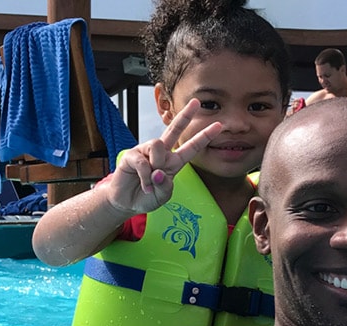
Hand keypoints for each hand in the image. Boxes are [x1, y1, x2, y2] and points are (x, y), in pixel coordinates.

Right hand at [106, 99, 221, 214]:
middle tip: (196, 102)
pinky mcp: (131, 155)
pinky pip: (142, 161)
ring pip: (157, 145)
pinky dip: (145, 177)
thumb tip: (158, 171)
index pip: (192, 147)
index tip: (219, 126)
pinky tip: (144, 185)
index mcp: (174, 162)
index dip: (205, 136)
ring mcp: (146, 152)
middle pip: (175, 129)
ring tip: (151, 180)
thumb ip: (165, 185)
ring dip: (156, 165)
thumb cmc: (147, 197)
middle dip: (186, 115)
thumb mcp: (163, 196)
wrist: (127, 203)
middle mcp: (161, 153)